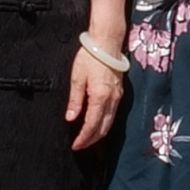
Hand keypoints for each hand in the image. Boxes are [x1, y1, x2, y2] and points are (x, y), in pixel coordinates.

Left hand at [67, 35, 125, 150]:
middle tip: (80, 145)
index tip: (75, 145)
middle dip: (92, 140)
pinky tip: (97, 124)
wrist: (107, 43)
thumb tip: (70, 118)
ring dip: (99, 134)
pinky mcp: (119, 93)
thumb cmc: (90, 57)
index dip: (83, 138)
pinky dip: (105, 124)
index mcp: (100, 97)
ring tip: (88, 139)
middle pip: (103, 128)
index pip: (92, 125)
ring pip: (110, 123)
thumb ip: (75, 100)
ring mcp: (117, 97)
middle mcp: (111, 100)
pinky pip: (113, 114)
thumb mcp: (77, 77)